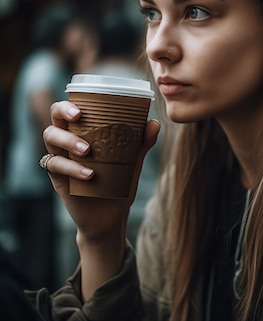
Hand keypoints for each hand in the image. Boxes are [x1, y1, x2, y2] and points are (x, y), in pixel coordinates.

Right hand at [42, 100, 159, 242]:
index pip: (69, 110)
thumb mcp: (132, 162)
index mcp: (82, 133)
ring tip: (88, 150)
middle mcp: (67, 143)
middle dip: (63, 113)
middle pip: (54, 119)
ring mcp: (60, 159)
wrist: (110, 217)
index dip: (70, 102)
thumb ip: (141, 143)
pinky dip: (72, 168)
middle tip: (79, 117)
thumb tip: (154, 122)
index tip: (83, 105)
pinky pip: (55, 165)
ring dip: (68, 140)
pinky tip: (90, 174)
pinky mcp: (57, 178)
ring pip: (51, 138)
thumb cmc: (119, 184)